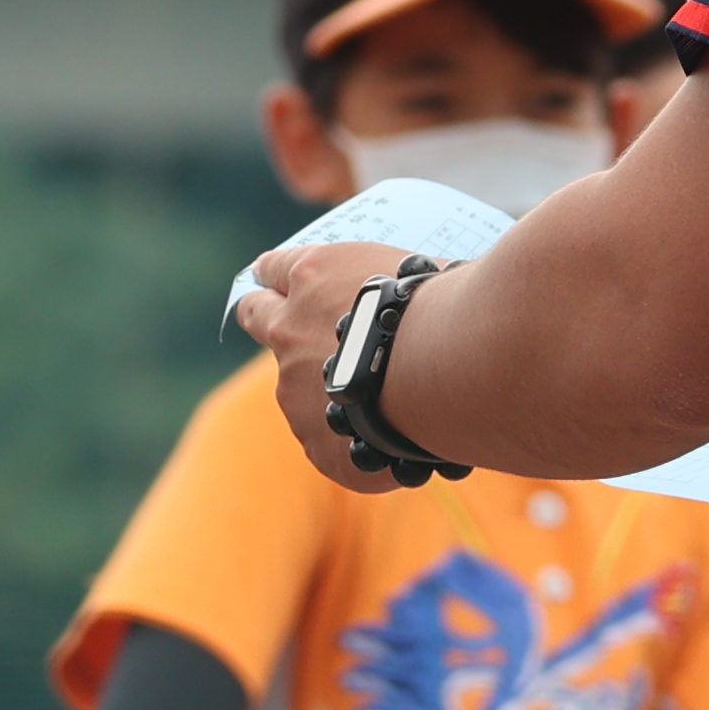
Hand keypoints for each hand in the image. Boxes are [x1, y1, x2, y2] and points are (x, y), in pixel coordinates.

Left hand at [232, 240, 436, 495]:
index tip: (273, 279)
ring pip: (299, 390)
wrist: (453, 367)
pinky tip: (398, 436)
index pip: (275, 267)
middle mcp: (290, 330)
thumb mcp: (413, 276)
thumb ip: (385, 292)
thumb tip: (400, 306)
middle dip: (264, 315)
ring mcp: (295, 390)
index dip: (276, 275)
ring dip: (329, 391)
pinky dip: (358, 438)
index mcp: (314, 276)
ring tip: (388, 399)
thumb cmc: (448, 309)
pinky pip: (332, 441)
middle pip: (255, 315)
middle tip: (286, 325)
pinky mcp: (317, 442)